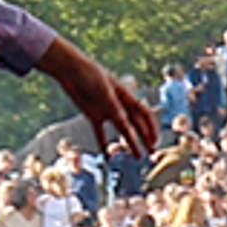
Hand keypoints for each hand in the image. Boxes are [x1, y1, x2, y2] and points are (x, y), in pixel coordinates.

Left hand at [43, 40, 158, 158]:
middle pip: (136, 124)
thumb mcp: (104, 91)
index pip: (144, 113)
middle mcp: (119, 105)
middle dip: (145, 138)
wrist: (71, 70)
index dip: (151, 127)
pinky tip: (106, 155)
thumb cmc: (90, 75)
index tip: (155, 141)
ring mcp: (107, 110)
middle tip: (152, 154)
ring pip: (122, 130)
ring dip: (130, 142)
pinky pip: (100, 132)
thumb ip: (115, 108)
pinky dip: (103, 143)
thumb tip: (126, 125)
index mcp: (126, 96)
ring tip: (137, 156)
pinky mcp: (93, 114)